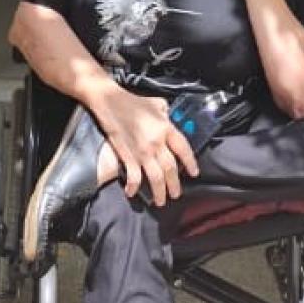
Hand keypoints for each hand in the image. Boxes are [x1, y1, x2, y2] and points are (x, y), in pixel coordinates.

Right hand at [93, 87, 198, 206]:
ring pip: (156, 177)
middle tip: (176, 194)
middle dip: (175, 184)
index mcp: (166, 128)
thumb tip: (171, 121)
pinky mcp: (128, 157)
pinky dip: (134, 187)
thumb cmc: (134, 101)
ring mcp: (142, 152)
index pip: (184, 149)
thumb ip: (167, 114)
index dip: (190, 163)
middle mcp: (157, 143)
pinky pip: (134, 177)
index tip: (194, 173)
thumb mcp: (157, 103)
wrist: (110, 102)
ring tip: (161, 201)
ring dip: (160, 192)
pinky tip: (132, 193)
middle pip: (171, 169)